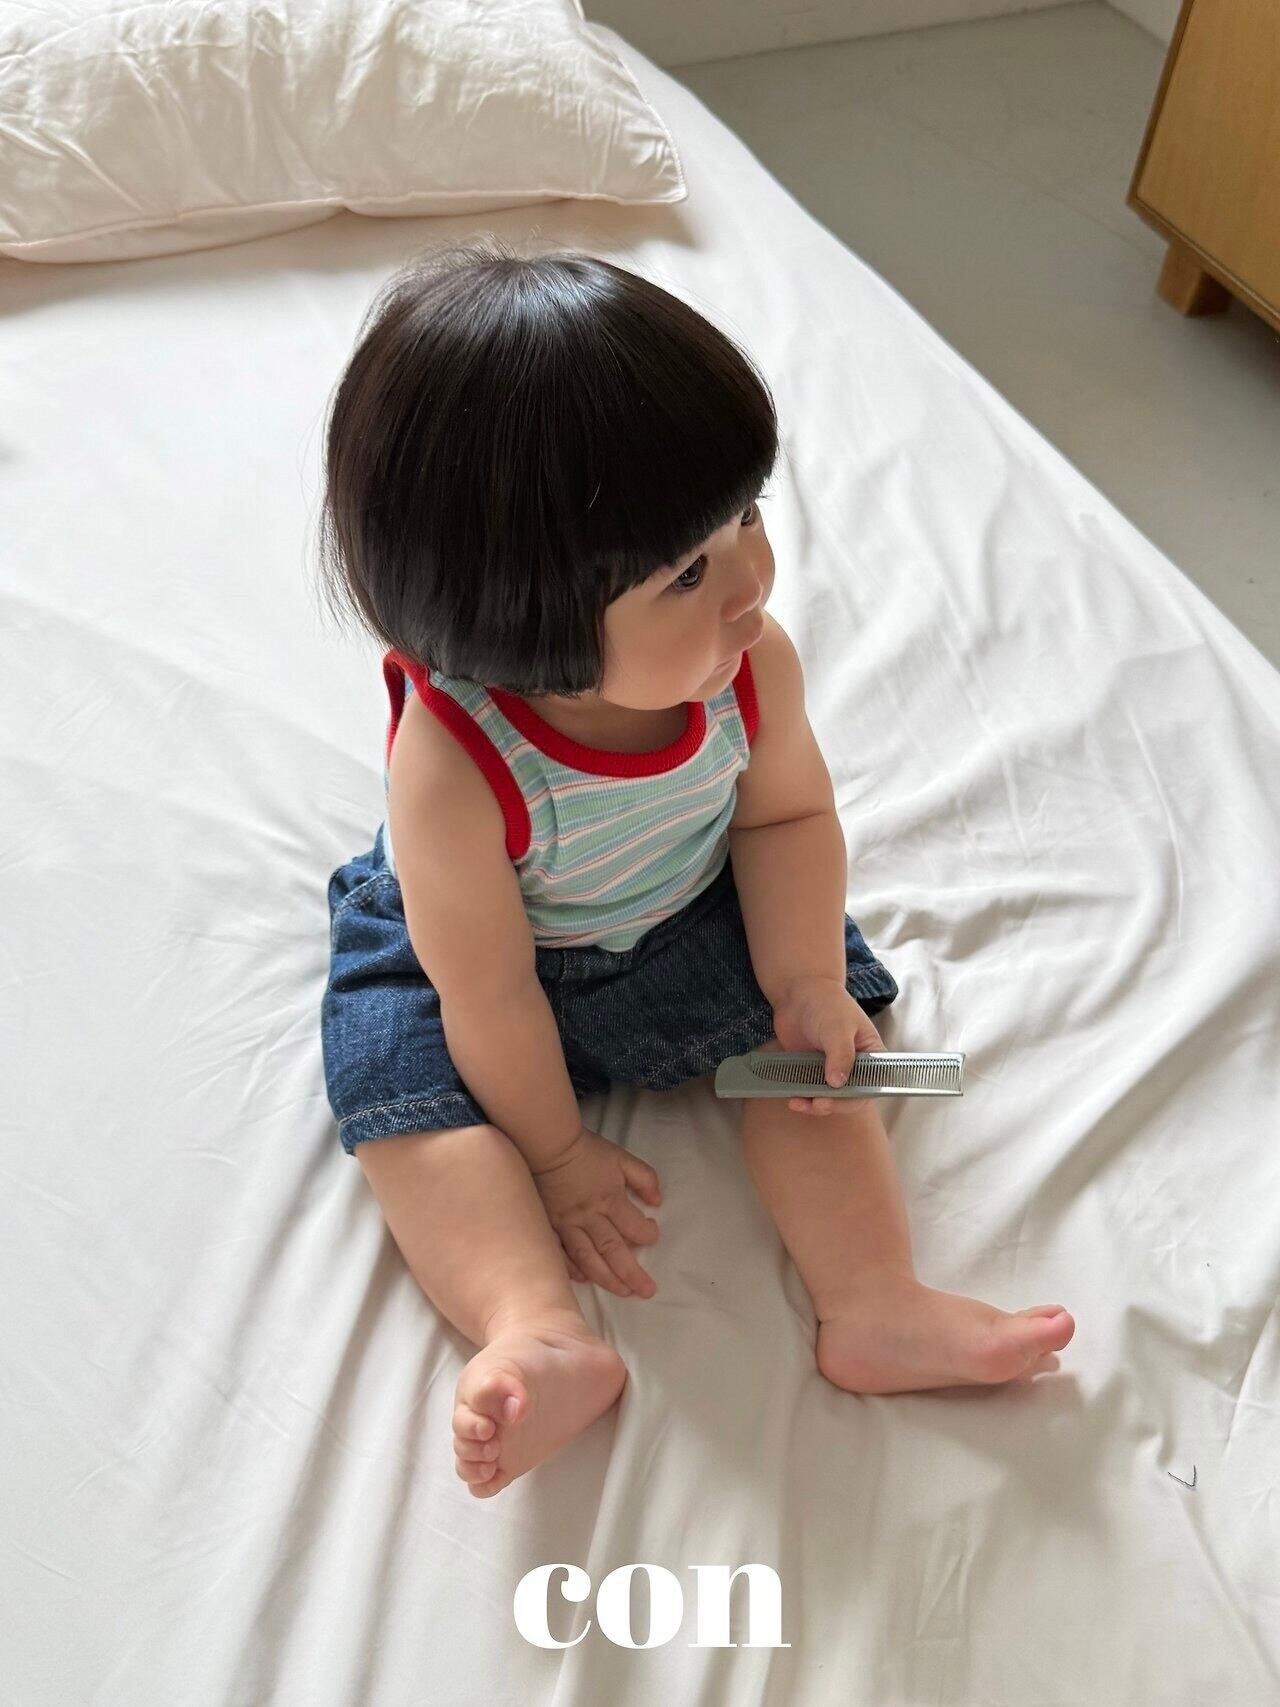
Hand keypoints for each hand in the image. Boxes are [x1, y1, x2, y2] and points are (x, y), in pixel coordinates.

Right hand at [530, 1125, 661, 1297]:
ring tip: (623, 1292)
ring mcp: (567, 1225)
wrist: (549, 1146)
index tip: (653, 1234)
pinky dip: (572, 1270)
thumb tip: (658, 1202)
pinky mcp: (549, 1228)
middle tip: (647, 1290)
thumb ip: (644, 1178)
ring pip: (588, 1258)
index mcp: (610, 1199)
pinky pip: (560, 1254)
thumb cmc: (588, 1153)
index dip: (647, 1234)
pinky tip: (583, 1280)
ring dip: (606, 1278)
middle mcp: (589, 1217)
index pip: (634, 1226)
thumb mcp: (622, 1158)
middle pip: (613, 1250)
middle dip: (632, 1273)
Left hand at [769, 976, 886, 1115]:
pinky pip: (810, 1090)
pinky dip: (803, 1097)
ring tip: (797, 1103)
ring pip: (828, 1097)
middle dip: (832, 1104)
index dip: (855, 1098)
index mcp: (871, 1055)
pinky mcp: (813, 1070)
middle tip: (816, 1104)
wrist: (798, 992)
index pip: (870, 1085)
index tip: (837, 1099)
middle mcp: (854, 1066)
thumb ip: (841, 1055)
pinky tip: (792, 1098)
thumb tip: (838, 1084)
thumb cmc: (827, 1004)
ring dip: (814, 1104)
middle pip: (849, 1097)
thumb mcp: (838, 1027)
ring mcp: (832, 1069)